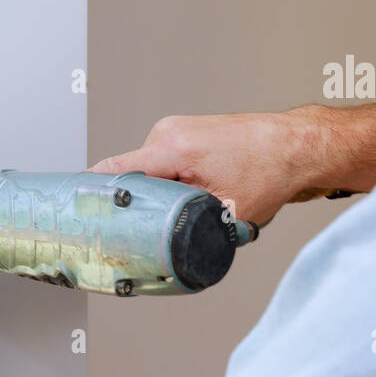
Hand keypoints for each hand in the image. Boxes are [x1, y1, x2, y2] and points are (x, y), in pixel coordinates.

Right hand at [89, 109, 328, 225]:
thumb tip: (161, 248)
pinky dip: (171, 180)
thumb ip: (185, 227)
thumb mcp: (223, 213)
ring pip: (149, 171)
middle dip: (138, 203)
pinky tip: (197, 191)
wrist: (298, 146)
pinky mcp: (185, 131)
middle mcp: (167, 132)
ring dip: (160, 192)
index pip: (111, 171)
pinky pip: (163, 161)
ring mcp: (175, 128)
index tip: (77, 214)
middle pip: (130, 176)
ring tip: (192, 205)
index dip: (91, 195)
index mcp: (171, 148)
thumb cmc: (271, 172)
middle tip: (148, 230)